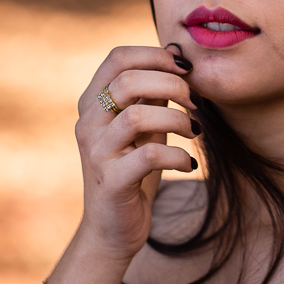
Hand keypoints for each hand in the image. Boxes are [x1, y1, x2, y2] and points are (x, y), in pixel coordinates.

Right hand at [73, 45, 198, 261]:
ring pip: (136, 116)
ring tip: (194, 132)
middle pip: (126, 81)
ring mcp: (96, 153)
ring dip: (177, 119)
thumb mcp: (144, 126)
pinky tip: (188, 163)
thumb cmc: (133, 171)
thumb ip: (152, 93)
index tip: (185, 69)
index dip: (155, 55)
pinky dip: (177, 156)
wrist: (112, 229)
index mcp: (92, 102)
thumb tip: (176, 54)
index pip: (117, 58)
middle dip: (170, 84)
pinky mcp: (111, 182)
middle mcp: (88, 123)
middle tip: (195, 101)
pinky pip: (148, 157)